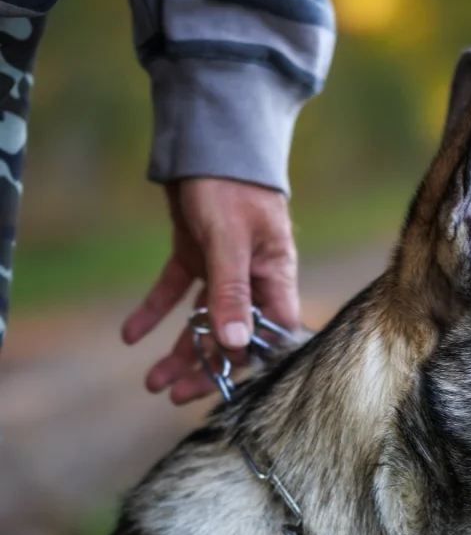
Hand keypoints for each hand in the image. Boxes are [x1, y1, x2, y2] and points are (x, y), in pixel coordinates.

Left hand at [121, 178, 299, 404]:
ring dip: (179, 351)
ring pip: (203, 321)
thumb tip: (234, 343)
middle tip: (175, 396)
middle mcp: (252, 279)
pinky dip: (155, 312)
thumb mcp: (230, 240)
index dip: (249, 360)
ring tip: (152, 382)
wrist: (207, 138)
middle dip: (205, 366)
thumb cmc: (231, 185)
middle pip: (232, 335)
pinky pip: (176, 292)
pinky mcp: (195, 254)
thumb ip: (232, 292)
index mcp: (275, 276)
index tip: (223, 384)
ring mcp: (223, 268)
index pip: (270, 332)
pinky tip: (131, 335)